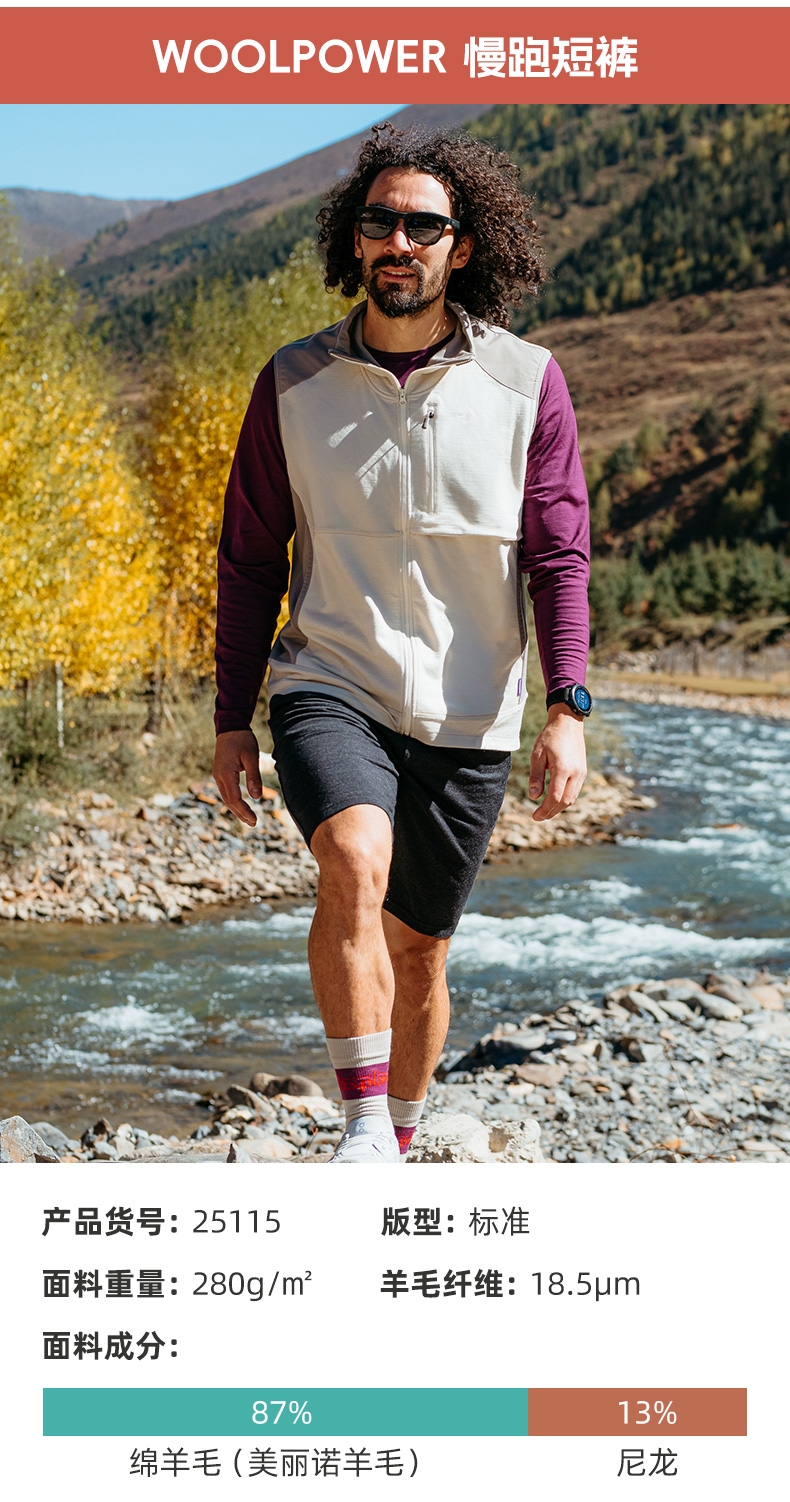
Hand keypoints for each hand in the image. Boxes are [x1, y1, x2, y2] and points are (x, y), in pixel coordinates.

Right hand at [213, 728, 262, 826]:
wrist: (230, 726)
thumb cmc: (242, 739)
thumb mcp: (252, 757)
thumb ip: (254, 777)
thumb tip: (256, 797)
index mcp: (226, 774)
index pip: (234, 799)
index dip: (244, 811)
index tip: (255, 820)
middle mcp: (219, 776)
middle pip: (228, 801)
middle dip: (240, 814)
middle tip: (253, 824)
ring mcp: (218, 775)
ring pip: (226, 797)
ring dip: (237, 809)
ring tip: (248, 819)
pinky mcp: (220, 773)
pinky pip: (226, 791)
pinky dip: (234, 801)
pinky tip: (241, 805)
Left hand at [528, 703, 586, 821]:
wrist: (568, 722)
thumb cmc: (550, 736)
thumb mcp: (537, 754)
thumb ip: (536, 776)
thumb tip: (534, 797)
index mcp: (563, 769)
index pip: (554, 797)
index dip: (544, 809)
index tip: (535, 816)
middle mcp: (575, 773)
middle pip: (565, 801)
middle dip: (551, 812)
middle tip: (538, 817)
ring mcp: (581, 773)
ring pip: (572, 798)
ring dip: (558, 807)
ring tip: (545, 811)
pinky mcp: (583, 771)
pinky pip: (575, 791)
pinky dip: (565, 798)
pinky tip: (554, 799)